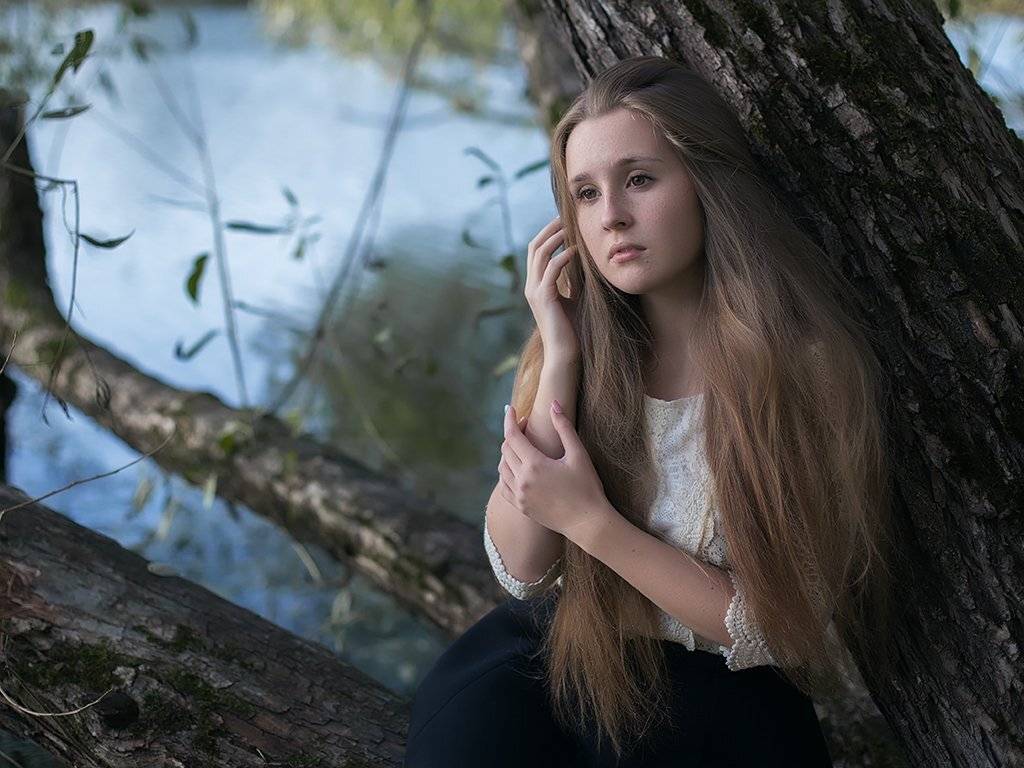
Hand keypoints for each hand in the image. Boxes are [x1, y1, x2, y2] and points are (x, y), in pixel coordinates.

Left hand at [497, 401, 616, 544]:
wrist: (587, 522)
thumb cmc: (587, 487)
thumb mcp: (578, 454)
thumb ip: (564, 428)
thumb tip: (554, 404)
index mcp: (535, 465)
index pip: (512, 436)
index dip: (509, 420)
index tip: (510, 408)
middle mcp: (522, 480)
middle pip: (505, 450)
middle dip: (512, 434)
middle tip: (524, 426)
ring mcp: (519, 496)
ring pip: (502, 468)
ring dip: (507, 453)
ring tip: (521, 446)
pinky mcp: (521, 507)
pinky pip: (503, 486)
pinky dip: (505, 473)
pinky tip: (515, 468)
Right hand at [525, 216, 579, 360]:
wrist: (565, 356)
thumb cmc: (573, 331)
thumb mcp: (575, 300)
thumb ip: (575, 283)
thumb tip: (587, 265)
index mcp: (537, 286)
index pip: (537, 251)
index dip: (548, 234)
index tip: (565, 222)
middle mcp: (532, 286)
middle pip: (534, 247)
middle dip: (549, 229)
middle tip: (566, 216)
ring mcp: (535, 292)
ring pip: (539, 254)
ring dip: (555, 238)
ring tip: (570, 228)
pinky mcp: (544, 298)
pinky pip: (551, 270)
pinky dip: (562, 257)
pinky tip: (576, 251)